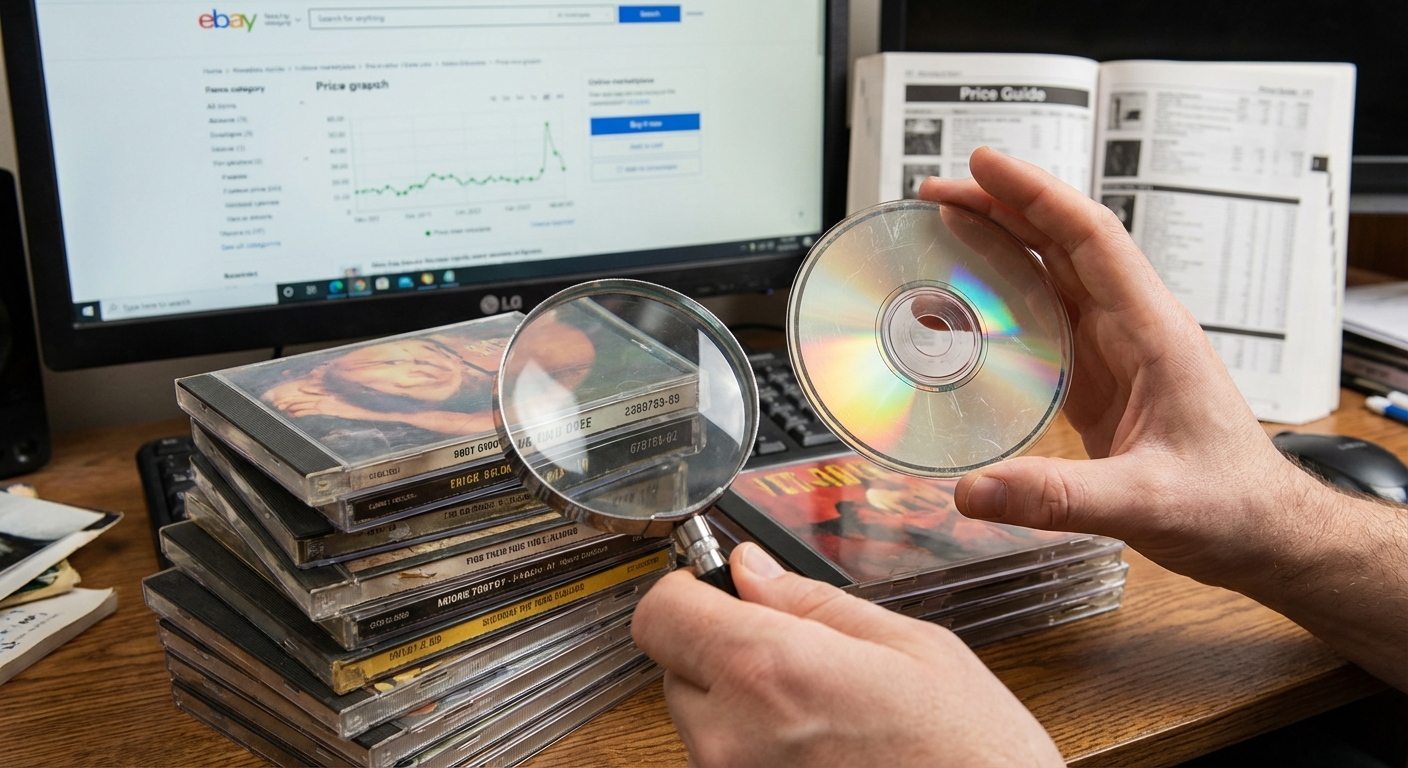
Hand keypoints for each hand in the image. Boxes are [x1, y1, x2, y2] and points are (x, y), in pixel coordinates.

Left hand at [632, 542, 1062, 767]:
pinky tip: (821, 747)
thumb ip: (812, 603)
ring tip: (822, 711)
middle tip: (793, 651)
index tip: (718, 587)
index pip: (659, 613)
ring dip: (741, 704)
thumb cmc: (973, 756)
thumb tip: (752, 571)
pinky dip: (758, 748)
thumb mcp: (911, 647)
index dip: (686, 591)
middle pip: (674, 667)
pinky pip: (727, 762)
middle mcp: (733, 739)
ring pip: (699, 721)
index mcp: (770, 672)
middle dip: (722, 648)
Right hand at [923, 149, 1407, 689]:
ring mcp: (1117, 351)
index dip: (1035, 195)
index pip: (1090, 238)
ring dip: (1001, 245)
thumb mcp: (1147, 503)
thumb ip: (1060, 498)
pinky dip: (1006, 298)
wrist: (1261, 532)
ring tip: (944, 227)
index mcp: (1153, 332)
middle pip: (1063, 243)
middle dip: (1001, 208)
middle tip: (938, 194)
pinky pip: (1048, 318)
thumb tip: (974, 490)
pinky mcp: (1100, 380)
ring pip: (1053, 275)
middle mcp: (1134, 328)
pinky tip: (972, 301)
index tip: (984, 166)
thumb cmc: (1229, 505)